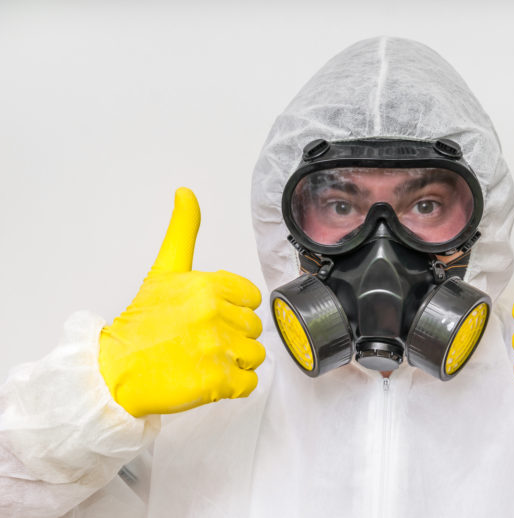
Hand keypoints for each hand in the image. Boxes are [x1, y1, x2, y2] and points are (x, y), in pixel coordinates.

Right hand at [98, 188, 264, 416]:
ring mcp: (218, 348)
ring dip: (235, 360)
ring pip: (255, 354)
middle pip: (253, 326)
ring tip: (205, 358)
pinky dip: (235, 385)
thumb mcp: (164, 270)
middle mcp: (215, 314)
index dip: (234, 308)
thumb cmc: (141, 323)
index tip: (211, 315)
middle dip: (233, 335)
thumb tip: (186, 193)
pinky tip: (210, 377)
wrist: (116, 370)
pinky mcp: (218, 381)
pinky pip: (249, 382)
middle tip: (202, 339)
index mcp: (208, 285)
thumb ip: (182, 231)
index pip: (250, 297)